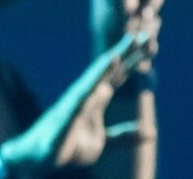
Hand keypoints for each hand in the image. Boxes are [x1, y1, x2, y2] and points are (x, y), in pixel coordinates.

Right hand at [0, 19, 160, 173]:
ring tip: (130, 42)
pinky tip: (107, 66)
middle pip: (112, 68)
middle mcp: (88, 93)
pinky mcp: (68, 112)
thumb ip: (124, 136)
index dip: (135, 59)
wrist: (40, 158)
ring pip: (99, 75)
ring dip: (115, 59)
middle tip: (148, 35)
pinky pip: (84, 92)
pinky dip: (96, 78)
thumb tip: (150, 133)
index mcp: (97, 98)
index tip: (152, 43)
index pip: (119, 75)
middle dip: (129, 52)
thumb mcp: (103, 144)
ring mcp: (77, 100)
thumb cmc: (68, 146)